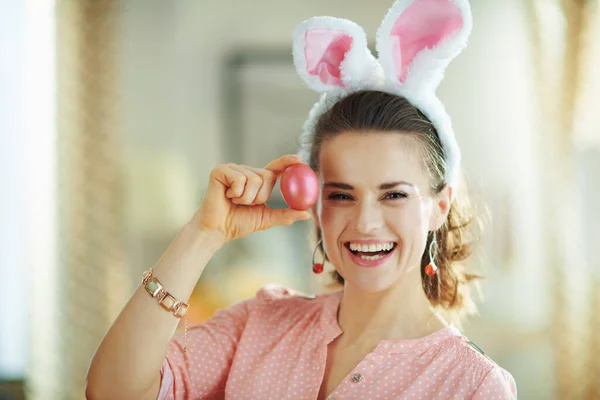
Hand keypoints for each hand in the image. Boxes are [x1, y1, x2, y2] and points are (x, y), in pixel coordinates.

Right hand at [192, 155, 312, 243]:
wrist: (218, 230)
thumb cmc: (239, 223)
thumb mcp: (267, 218)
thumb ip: (286, 214)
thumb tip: (307, 213)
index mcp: (257, 180)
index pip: (275, 167)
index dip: (287, 161)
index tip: (299, 160)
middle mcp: (245, 171)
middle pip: (267, 176)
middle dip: (260, 196)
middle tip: (246, 204)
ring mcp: (233, 169)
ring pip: (253, 179)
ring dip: (247, 197)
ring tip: (234, 201)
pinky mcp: (220, 170)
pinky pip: (240, 179)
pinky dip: (236, 193)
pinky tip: (226, 196)